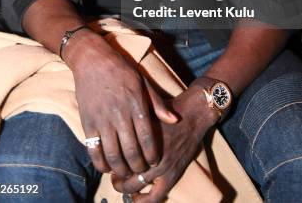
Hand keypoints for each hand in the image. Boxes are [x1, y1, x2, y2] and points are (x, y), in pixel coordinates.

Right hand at [70, 36, 177, 178]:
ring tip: (126, 172)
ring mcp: (102, 120)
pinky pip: (94, 150)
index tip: (154, 162)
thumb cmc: (121, 70)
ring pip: (113, 154)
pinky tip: (107, 167)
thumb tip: (174, 120)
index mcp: (136, 105)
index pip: (147, 138)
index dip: (152, 154)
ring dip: (121, 168)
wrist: (93, 60)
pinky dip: (100, 163)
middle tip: (141, 171)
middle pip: (132, 151)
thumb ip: (158, 103)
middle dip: (138, 166)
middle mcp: (120, 115)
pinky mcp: (88, 123)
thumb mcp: (143, 82)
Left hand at [112, 85, 217, 201]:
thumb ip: (131, 121)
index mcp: (140, 136)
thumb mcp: (146, 109)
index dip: (110, 160)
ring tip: (121, 185)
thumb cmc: (167, 108)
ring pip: (135, 185)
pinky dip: (143, 201)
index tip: (108, 159)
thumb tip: (113, 128)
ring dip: (126, 188)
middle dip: (116, 175)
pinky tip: (136, 199)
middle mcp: (148, 152)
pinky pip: (155, 196)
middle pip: (123, 171)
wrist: (193, 114)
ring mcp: (161, 166)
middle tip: (113, 174)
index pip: (118, 154)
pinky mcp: (172, 175)